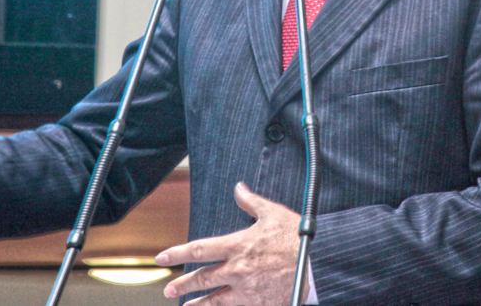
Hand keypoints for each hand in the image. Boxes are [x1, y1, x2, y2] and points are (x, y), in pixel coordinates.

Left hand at [156, 182, 307, 304]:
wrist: (318, 263)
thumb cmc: (295, 237)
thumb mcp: (272, 213)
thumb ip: (251, 202)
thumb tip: (239, 188)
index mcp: (238, 245)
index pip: (200, 249)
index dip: (178, 253)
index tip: (162, 257)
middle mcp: (237, 270)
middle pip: (202, 279)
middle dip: (183, 285)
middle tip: (169, 289)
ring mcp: (247, 291)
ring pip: (215, 301)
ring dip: (198, 305)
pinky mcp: (259, 304)